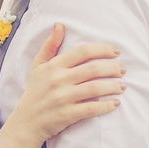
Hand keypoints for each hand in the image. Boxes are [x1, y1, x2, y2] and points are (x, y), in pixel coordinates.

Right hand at [9, 24, 124, 145]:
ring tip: (122, 86)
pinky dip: (105, 106)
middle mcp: (58, 80)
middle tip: (122, 70)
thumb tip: (59, 25)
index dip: (101, 49)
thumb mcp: (38, 65)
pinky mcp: (67, 114)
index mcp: (53, 66)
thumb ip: (50, 45)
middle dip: (112, 68)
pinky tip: (115, 103)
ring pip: (94, 88)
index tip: (115, 51)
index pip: (82, 52)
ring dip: (112, 86)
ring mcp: (63, 98)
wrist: (26, 122)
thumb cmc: (34, 91)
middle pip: (92, 69)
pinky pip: (91, 108)